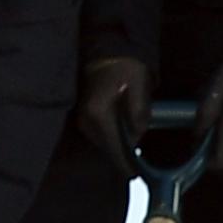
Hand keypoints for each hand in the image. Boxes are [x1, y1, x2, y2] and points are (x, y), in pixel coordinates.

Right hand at [73, 54, 149, 176]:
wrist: (107, 47)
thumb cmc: (125, 64)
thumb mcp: (140, 85)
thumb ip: (139, 113)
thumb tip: (138, 136)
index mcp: (99, 114)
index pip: (113, 148)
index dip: (125, 164)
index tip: (135, 175)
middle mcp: (86, 119)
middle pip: (107, 148)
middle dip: (123, 155)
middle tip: (140, 161)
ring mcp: (83, 116)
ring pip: (103, 141)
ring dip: (118, 145)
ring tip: (134, 146)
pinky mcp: (85, 113)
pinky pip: (100, 132)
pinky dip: (112, 136)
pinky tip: (125, 132)